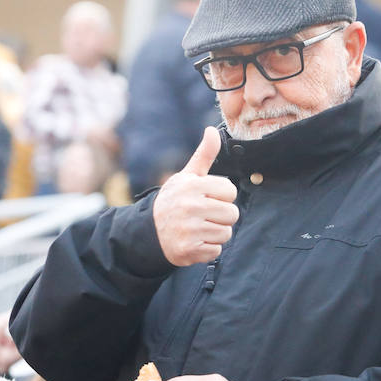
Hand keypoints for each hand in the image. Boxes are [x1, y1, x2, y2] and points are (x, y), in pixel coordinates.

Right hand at [152, 127, 238, 266]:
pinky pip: (216, 250)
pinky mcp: (189, 250)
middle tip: (204, 215)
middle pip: (232, 214)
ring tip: (199, 228)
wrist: (148, 231)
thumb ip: (204, 154)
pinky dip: (208, 249)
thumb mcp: (186, 176)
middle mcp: (190, 207)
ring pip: (226, 233)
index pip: (230, 191)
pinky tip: (195, 241)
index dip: (221, 195)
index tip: (208, 198)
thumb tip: (212, 130)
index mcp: (192, 186)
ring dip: (215, 233)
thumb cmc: (173, 200)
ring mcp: (189, 229)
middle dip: (221, 216)